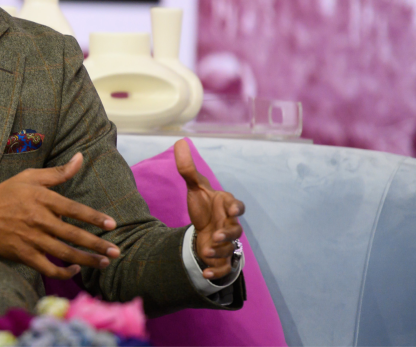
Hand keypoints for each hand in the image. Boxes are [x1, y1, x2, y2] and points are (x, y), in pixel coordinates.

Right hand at [0, 153, 119, 278]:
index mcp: (41, 199)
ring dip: (87, 260)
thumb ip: (58, 172)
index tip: (112, 225)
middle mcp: (38, 219)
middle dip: (97, 245)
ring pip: (64, 253)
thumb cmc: (4, 194)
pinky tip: (75, 270)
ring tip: (104, 263)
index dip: (94, 218)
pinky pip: (47, 268)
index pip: (74, 209)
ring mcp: (30, 239)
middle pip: (73, 235)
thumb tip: (80, 157)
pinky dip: (63, 272)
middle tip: (116, 251)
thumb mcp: (30, 177)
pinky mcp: (22, 254)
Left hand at [174, 139, 245, 279]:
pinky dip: (216, 272)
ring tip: (206, 250)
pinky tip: (205, 273)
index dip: (236, 206)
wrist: (203, 228)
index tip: (233, 208)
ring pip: (230, 249)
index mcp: (225, 206)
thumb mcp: (194, 187)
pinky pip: (224, 268)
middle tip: (215, 235)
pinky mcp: (220, 258)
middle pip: (236, 230)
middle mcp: (228, 224)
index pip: (236, 205)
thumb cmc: (203, 206)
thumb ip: (187, 168)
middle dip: (227, 233)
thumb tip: (179, 141)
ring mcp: (226, 242)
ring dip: (220, 251)